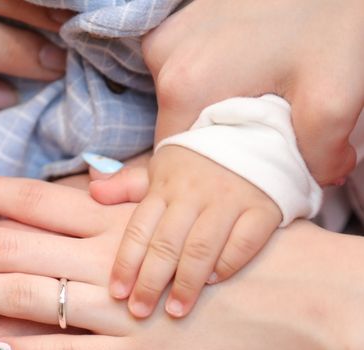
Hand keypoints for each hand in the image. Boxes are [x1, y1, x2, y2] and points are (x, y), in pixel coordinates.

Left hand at [0, 172, 363, 349]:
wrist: (304, 296)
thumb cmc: (243, 252)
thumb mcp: (183, 216)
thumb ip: (133, 206)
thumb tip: (96, 186)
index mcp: (121, 222)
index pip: (37, 199)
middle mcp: (110, 258)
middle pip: (16, 247)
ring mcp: (120, 310)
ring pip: (30, 297)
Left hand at [97, 146, 281, 317]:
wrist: (255, 135)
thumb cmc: (198, 165)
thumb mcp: (161, 169)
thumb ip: (128, 186)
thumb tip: (93, 191)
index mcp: (165, 186)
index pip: (139, 229)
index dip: (126, 263)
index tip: (118, 293)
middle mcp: (194, 193)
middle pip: (167, 243)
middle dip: (150, 281)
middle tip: (139, 312)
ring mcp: (229, 199)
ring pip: (202, 247)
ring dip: (186, 282)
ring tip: (175, 311)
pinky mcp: (262, 208)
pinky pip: (243, 242)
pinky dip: (227, 264)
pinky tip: (213, 283)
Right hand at [142, 0, 363, 185]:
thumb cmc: (330, 16)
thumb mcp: (333, 96)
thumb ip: (319, 156)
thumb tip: (315, 183)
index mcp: (185, 86)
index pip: (174, 161)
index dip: (207, 175)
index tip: (240, 172)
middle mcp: (165, 58)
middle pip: (176, 132)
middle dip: (212, 144)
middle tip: (256, 136)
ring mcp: (167, 36)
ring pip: (178, 105)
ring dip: (209, 113)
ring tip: (253, 101)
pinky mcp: (178, 23)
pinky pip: (182, 73)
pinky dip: (207, 83)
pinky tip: (244, 73)